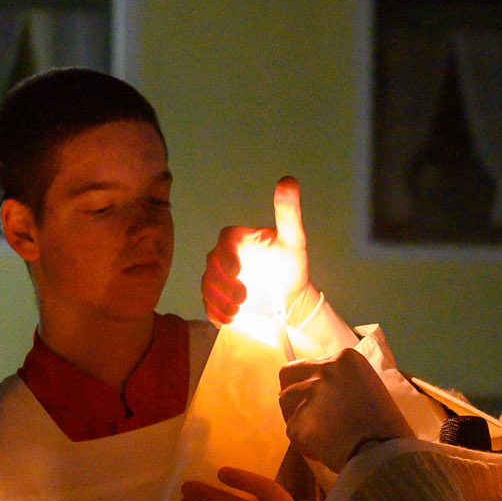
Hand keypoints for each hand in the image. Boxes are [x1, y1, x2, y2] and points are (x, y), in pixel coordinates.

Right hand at [202, 177, 314, 327]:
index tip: (238, 271)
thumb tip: (288, 180)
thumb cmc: (290, 265)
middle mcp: (224, 257)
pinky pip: (209, 306)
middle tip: (243, 297)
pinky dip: (216, 314)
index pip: (225, 241)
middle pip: (213, 266)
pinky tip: (230, 320)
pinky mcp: (217, 300)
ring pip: (208, 287)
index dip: (228, 256)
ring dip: (219, 300)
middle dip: (225, 283)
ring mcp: (218, 280)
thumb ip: (288, 212)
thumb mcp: (293, 239)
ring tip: (238, 311)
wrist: (289, 297)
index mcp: (239, 239)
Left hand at [278, 350, 412, 471]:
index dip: (312, 382)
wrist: (383, 452)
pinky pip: (292, 430)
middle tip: (300, 409)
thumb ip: (342, 383)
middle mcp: (324, 370)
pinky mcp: (299, 420)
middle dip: (292, 390)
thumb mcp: (368, 387)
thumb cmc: (386, 425)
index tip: (321, 399)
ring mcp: (309, 394)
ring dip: (296, 417)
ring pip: (285, 401)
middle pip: (288, 374)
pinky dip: (303, 442)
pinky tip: (320, 449)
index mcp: (345, 358)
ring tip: (315, 433)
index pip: (313, 364)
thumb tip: (320, 392)